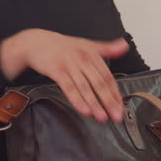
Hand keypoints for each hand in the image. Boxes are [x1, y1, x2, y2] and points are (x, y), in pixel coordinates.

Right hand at [0, 29, 129, 121]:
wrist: (35, 42)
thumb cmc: (61, 46)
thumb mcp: (86, 44)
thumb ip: (107, 48)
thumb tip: (124, 46)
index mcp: (92, 53)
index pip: (108, 76)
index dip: (115, 93)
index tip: (120, 107)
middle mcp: (82, 58)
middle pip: (99, 83)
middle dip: (109, 101)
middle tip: (116, 116)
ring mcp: (69, 64)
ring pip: (85, 87)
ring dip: (94, 104)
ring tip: (102, 117)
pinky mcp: (56, 70)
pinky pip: (68, 87)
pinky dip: (77, 99)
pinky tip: (84, 110)